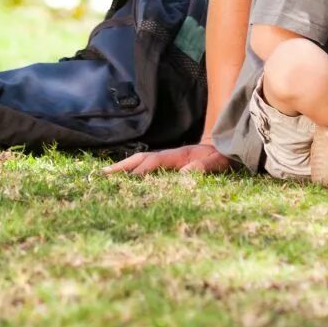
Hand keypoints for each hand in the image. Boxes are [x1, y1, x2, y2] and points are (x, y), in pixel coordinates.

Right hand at [107, 143, 231, 175]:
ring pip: (140, 161)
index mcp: (178, 156)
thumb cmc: (222, 156)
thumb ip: (205, 166)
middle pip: (141, 158)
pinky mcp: (166, 163)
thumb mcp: (218, 162)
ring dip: (122, 167)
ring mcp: (166, 158)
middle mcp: (168, 155)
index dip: (141, 171)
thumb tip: (185, 173)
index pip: (154, 162)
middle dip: (122, 167)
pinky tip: (121, 177)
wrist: (224, 145)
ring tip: (104, 175)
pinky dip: (130, 169)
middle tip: (103, 175)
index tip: (127, 181)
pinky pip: (145, 165)